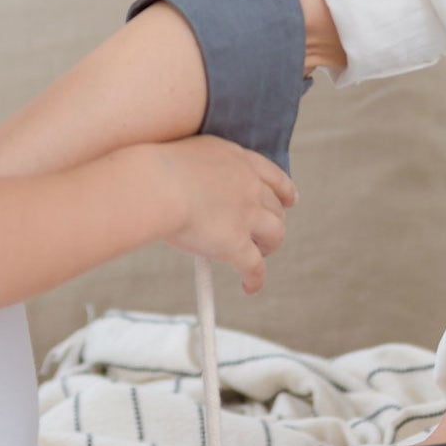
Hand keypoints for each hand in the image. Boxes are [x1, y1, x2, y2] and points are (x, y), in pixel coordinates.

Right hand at [148, 135, 296, 294]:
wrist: (154, 184)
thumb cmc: (155, 170)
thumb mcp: (188, 157)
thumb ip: (201, 172)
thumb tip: (192, 191)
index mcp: (238, 159)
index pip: (273, 176)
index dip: (285, 192)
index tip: (290, 200)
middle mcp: (249, 185)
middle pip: (276, 208)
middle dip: (273, 222)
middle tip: (263, 234)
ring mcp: (246, 214)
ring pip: (274, 235)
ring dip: (267, 247)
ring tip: (257, 256)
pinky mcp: (236, 243)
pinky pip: (254, 267)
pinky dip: (255, 279)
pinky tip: (249, 287)